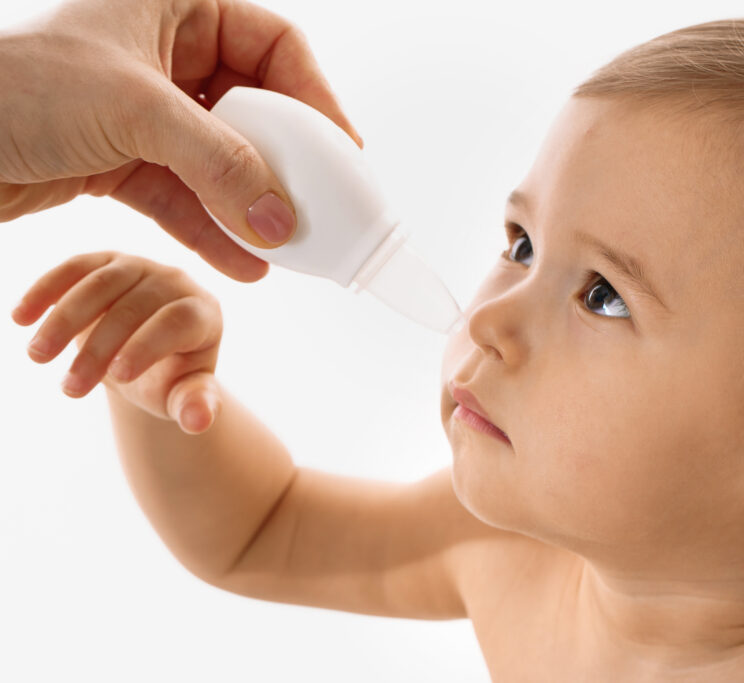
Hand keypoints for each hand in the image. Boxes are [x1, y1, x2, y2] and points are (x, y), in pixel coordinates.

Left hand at [0, 0, 362, 281]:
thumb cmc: (17, 86)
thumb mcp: (136, 111)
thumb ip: (220, 164)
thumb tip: (282, 220)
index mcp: (176, 6)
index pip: (274, 46)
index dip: (316, 100)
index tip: (343, 154)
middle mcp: (166, 54)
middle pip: (256, 110)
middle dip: (286, 165)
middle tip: (317, 208)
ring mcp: (145, 111)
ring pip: (222, 160)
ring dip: (253, 207)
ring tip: (286, 249)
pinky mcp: (122, 160)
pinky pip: (185, 196)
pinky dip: (211, 229)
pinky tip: (245, 265)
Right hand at [12, 251, 224, 433]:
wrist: (143, 355)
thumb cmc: (169, 377)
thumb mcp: (182, 394)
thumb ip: (195, 405)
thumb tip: (198, 422)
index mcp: (203, 313)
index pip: (176, 323)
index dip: (147, 346)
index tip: (118, 376)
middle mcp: (176, 282)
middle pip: (134, 308)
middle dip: (98, 349)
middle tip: (70, 388)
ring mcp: (141, 267)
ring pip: (99, 284)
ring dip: (64, 320)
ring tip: (38, 357)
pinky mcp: (106, 261)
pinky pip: (74, 268)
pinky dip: (45, 289)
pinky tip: (20, 317)